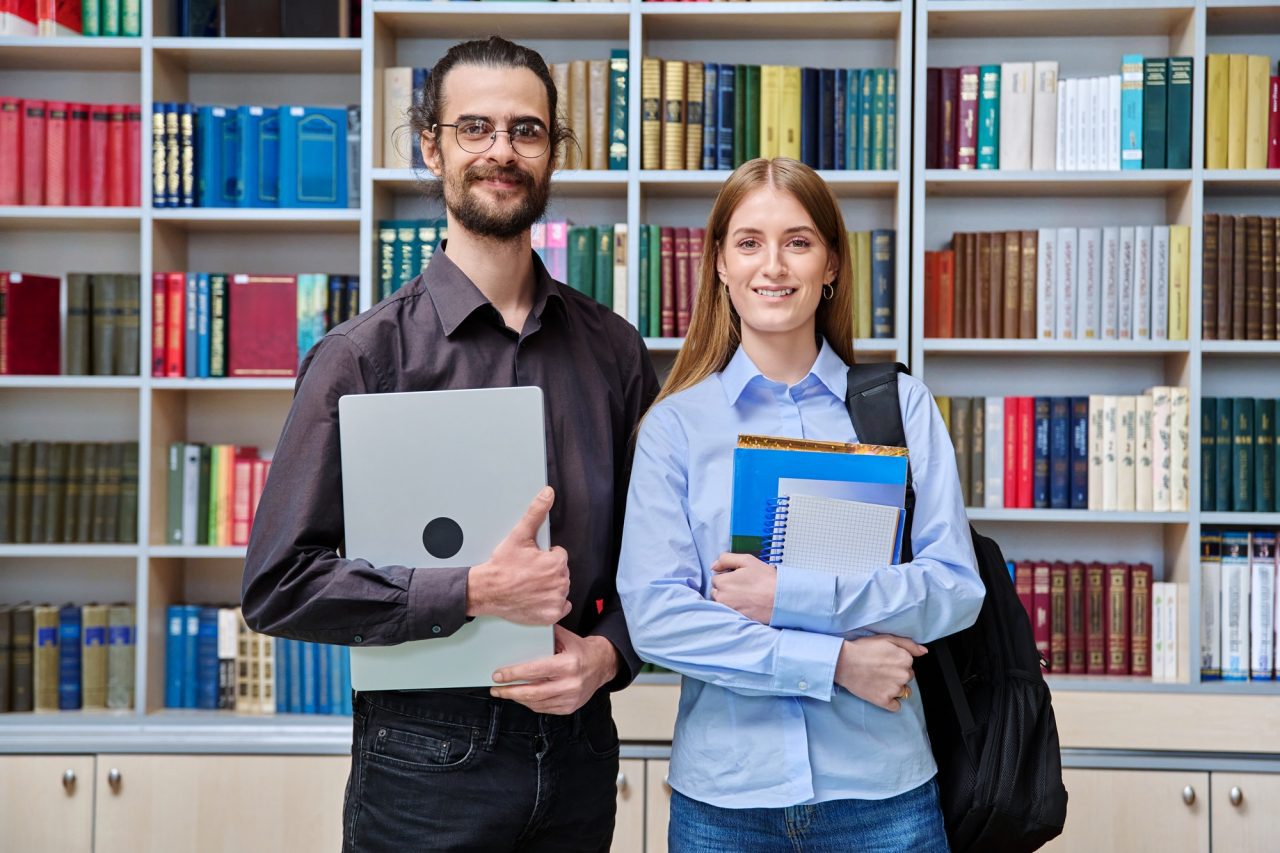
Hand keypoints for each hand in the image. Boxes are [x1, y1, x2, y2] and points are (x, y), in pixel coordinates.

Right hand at [466, 487, 570, 624]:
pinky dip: (551, 604)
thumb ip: (536, 512)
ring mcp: (556, 600)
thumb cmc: (502, 566)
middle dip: (547, 571)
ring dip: (549, 587)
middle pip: (560, 572)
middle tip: (528, 573)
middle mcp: (560, 582)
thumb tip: (547, 494)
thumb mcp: (519, 535)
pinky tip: (536, 598)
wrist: (487, 591)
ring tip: (529, 585)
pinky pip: (561, 607)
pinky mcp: (551, 615)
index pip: (559, 556)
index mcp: (556, 563)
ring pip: (560, 588)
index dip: (544, 556)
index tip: (531, 561)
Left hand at [489, 625, 619, 714]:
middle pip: (533, 692)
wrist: (602, 665)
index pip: (535, 671)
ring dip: (518, 699)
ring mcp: (571, 698)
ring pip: (537, 703)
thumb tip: (520, 627)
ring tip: (504, 692)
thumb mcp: (565, 637)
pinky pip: (544, 709)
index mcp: (568, 664)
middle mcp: (571, 684)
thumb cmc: (580, 649)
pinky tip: (521, 697)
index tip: (498, 675)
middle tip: (496, 688)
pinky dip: (530, 703)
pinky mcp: (569, 708)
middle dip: (510, 691)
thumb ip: (545, 634)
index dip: (514, 674)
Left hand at [710, 552, 776, 623]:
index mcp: (722, 582)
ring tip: (747, 594)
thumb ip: (726, 559)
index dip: (727, 575)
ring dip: (730, 598)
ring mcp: (729, 610)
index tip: (739, 576)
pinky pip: (731, 611)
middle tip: (744, 585)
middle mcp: (722, 598)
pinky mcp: (737, 618)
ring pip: (723, 601)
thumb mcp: (747, 560)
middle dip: (726, 587)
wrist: (781, 599)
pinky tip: (748, 603)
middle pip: (717, 591)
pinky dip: (737, 607)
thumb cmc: (766, 579)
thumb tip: (713, 566)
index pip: (716, 577)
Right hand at [835, 635, 926, 711]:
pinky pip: (896, 706)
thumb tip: (924, 652)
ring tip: (878, 680)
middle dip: (896, 675)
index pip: (909, 665)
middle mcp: (904, 675)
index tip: (885, 662)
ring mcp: (895, 689)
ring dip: (893, 688)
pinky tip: (879, 692)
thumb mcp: (887, 638)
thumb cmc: (863, 648)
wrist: (843, 662)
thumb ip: (909, 644)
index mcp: (906, 659)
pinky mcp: (885, 701)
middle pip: (906, 678)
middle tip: (880, 671)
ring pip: (902, 692)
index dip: (897, 663)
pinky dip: (889, 701)